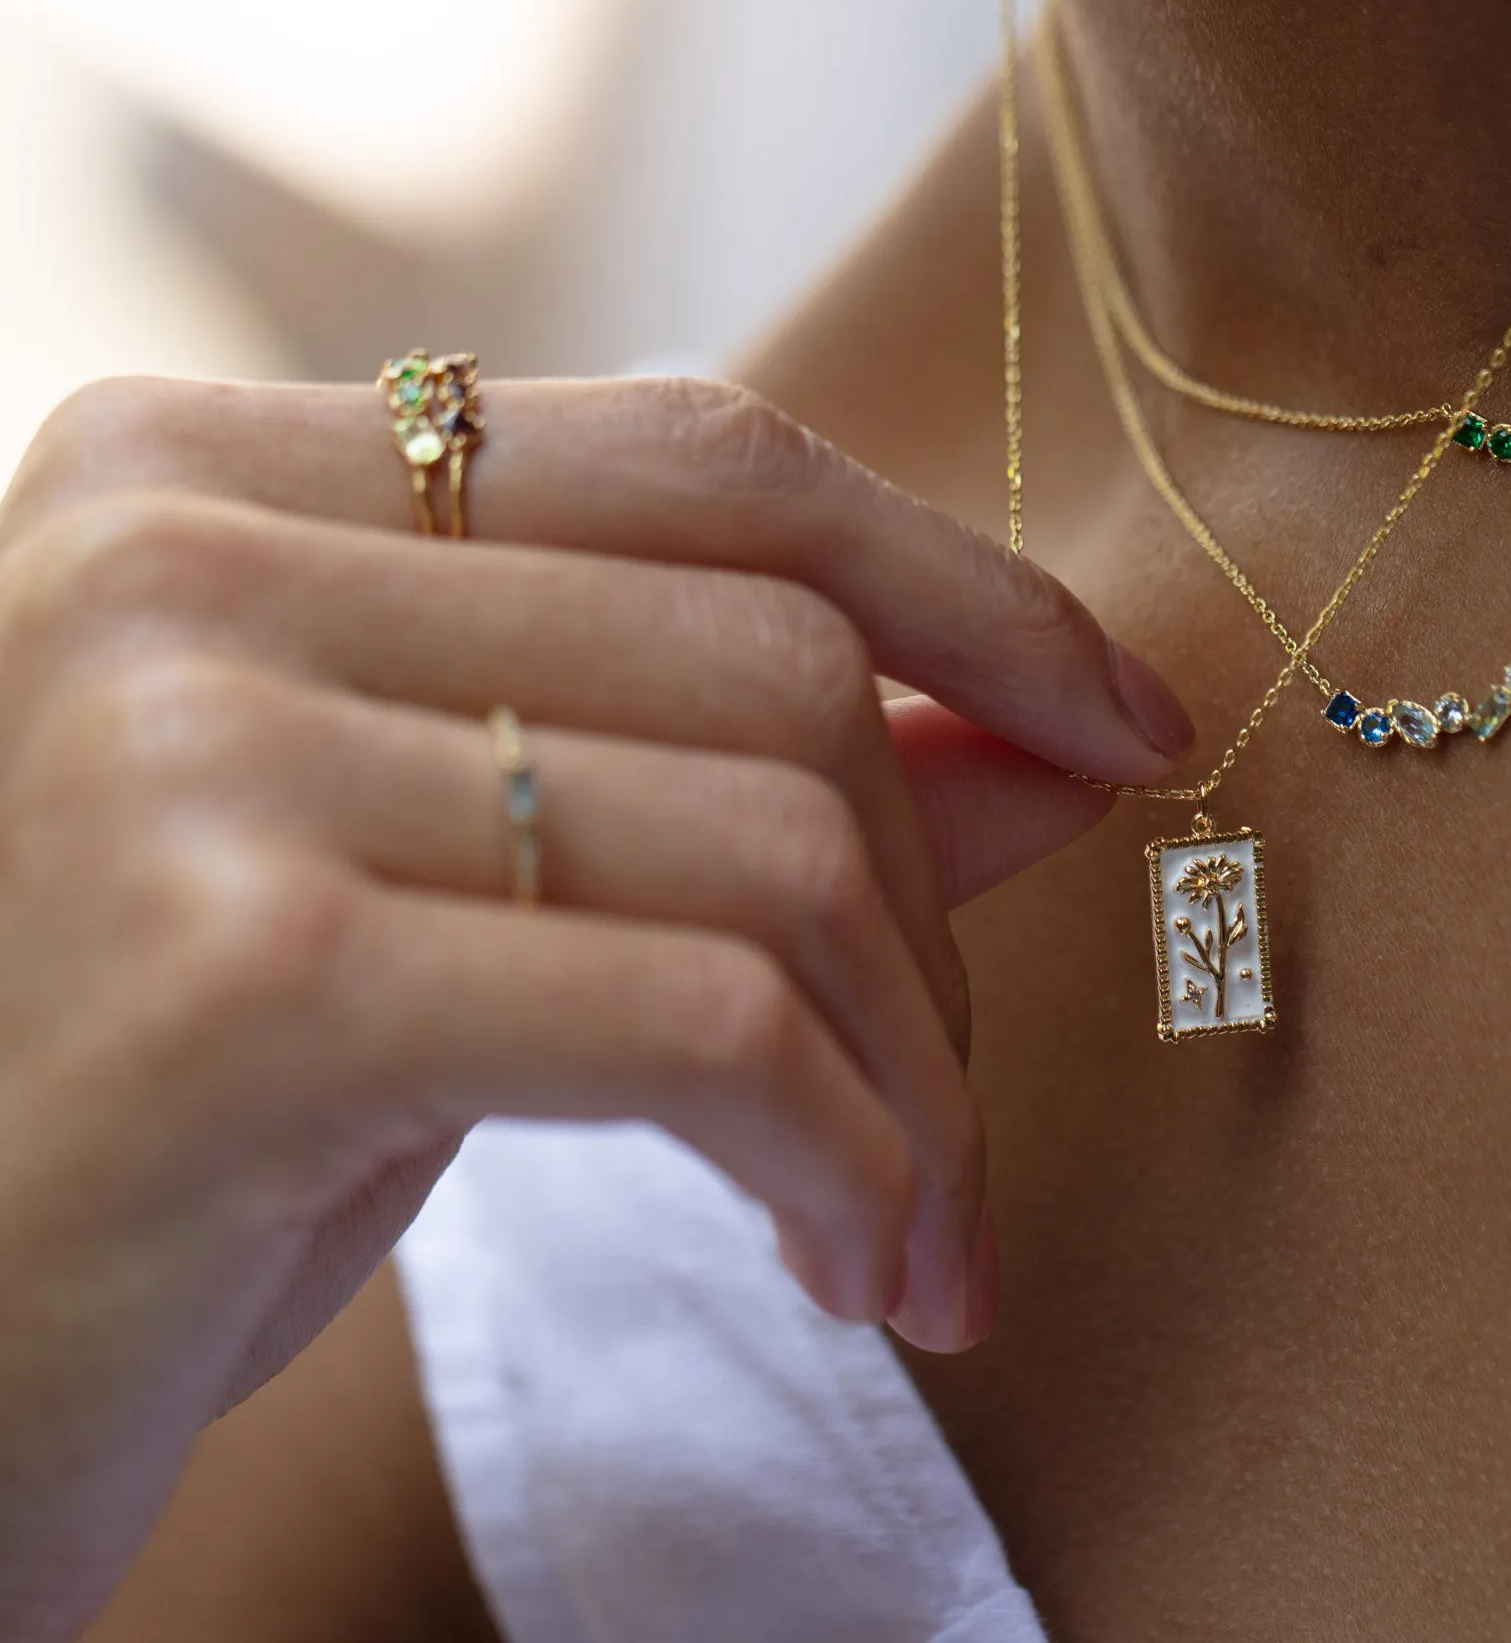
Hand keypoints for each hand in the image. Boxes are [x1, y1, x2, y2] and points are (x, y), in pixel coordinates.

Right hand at [0, 374, 1192, 1640]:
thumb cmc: (182, 1106)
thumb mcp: (460, 885)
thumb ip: (732, 768)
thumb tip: (1053, 733)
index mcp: (221, 476)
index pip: (708, 454)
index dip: (960, 582)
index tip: (1119, 721)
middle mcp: (183, 557)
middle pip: (773, 657)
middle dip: (935, 911)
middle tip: (958, 1112)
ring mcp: (192, 744)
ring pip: (774, 840)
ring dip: (909, 1071)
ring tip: (908, 1228)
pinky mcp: (241, 976)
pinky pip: (701, 1023)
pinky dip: (839, 1156)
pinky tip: (842, 1264)